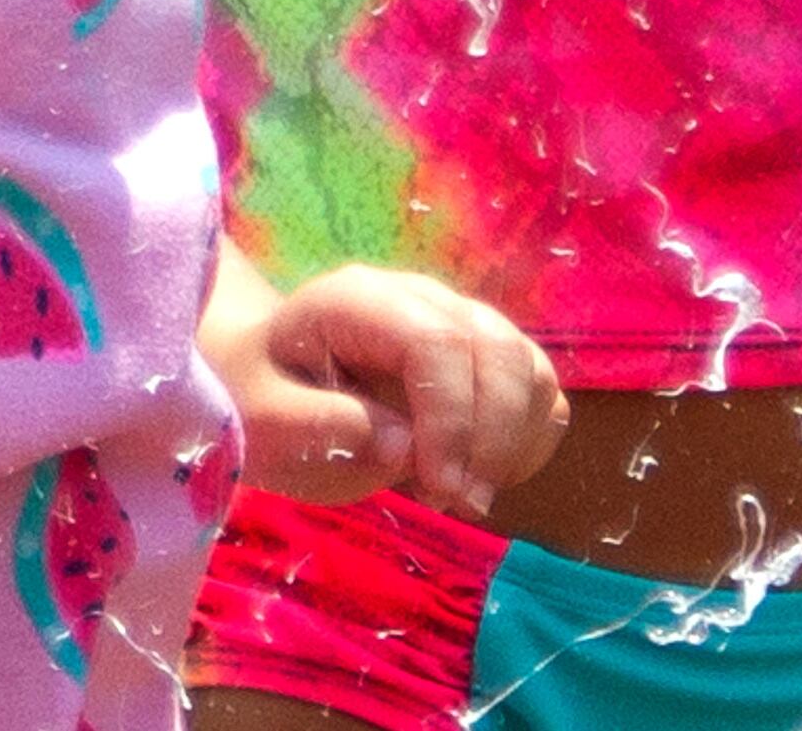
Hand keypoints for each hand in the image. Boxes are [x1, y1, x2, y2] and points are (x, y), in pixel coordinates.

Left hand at [222, 265, 565, 518]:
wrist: (269, 374)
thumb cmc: (263, 396)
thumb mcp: (262, 420)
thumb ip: (321, 429)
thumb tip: (403, 447)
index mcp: (361, 301)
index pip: (435, 342)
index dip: (450, 418)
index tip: (437, 490)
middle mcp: (422, 298)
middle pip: (495, 349)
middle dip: (488, 437)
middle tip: (451, 502)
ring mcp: (461, 321)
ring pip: (528, 366)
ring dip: (513, 441)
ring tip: (465, 494)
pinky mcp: (486, 357)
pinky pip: (539, 388)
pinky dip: (530, 436)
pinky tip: (487, 474)